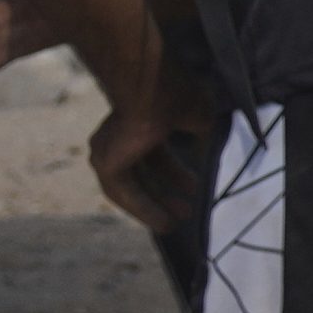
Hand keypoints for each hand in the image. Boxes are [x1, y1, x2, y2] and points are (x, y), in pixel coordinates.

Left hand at [88, 95, 208, 232]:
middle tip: (186, 212)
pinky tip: (164, 224)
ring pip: (132, 188)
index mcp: (139, 123)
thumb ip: (202, 136)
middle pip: (143, 174)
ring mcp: (108, 151)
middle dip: (165, 194)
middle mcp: (118, 138)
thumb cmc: (176, 95)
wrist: (151, 88)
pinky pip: (125, 194)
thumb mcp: (199, 117)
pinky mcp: (106, 163)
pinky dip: (144, 210)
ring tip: (175, 224)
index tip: (194, 189)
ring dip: (154, 207)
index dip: (175, 174)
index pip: (155, 156)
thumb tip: (206, 151)